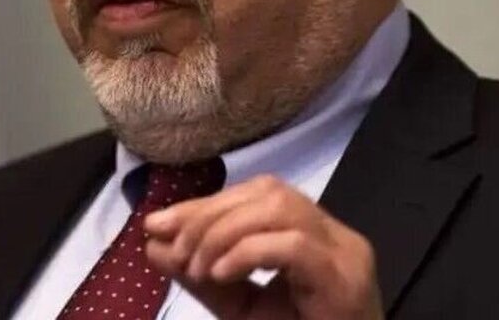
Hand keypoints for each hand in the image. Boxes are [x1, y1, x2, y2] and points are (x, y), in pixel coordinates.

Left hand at [143, 174, 381, 319]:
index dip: (205, 203)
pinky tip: (221, 272)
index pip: (257, 193)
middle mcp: (335, 234)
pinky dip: (248, 251)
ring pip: (280, 207)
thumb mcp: (239, 307)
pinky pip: (293, 245)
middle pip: (268, 191)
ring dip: (224, 230)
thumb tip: (153, 243)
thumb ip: (201, 275)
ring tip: (197, 266)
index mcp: (313, 233)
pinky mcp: (344, 279)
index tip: (157, 224)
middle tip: (174, 249)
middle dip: (209, 214)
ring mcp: (345, 254)